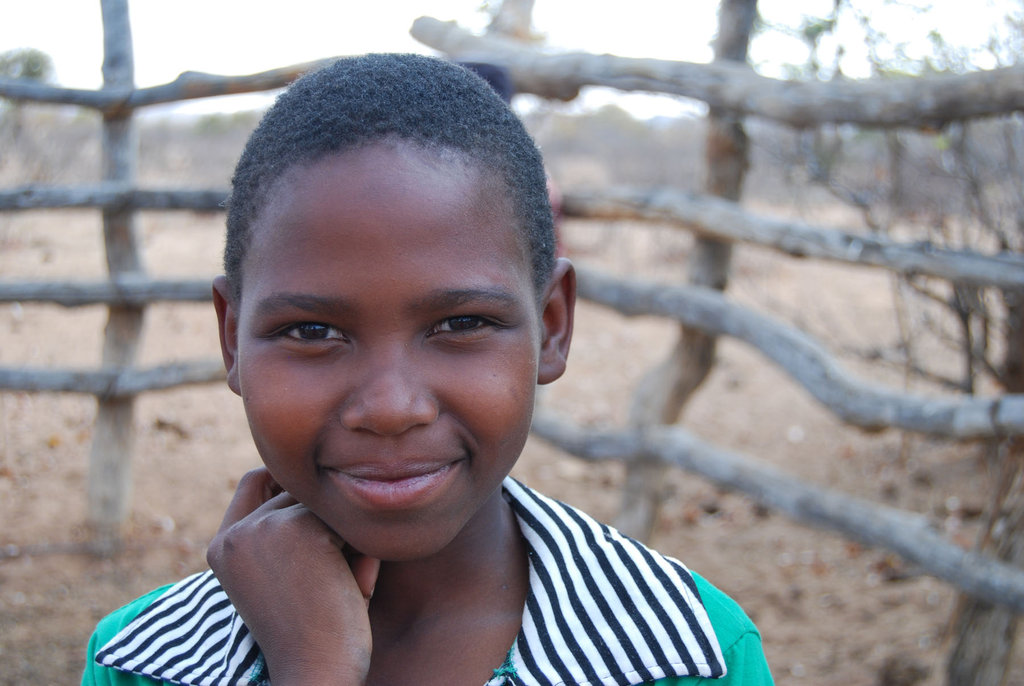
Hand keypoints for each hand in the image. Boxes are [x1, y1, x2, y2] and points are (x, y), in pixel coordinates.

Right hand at [207, 468, 379, 685]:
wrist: (316, 672)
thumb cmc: (313, 631)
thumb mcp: (289, 576)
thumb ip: (292, 531)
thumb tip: (332, 479)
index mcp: (221, 547)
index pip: (255, 482)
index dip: (290, 487)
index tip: (320, 519)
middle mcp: (235, 534)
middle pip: (298, 490)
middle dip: (326, 523)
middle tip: (335, 576)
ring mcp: (264, 528)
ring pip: (323, 504)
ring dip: (346, 538)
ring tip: (345, 583)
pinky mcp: (299, 528)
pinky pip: (346, 520)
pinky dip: (361, 550)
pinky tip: (353, 587)